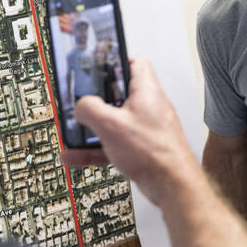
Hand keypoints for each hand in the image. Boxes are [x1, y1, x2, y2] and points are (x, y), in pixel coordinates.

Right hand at [72, 58, 198, 205]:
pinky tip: (76, 156)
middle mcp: (148, 107)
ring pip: (114, 122)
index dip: (115, 61)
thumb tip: (80, 106)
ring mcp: (146, 128)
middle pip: (119, 94)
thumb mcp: (110, 125)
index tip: (97, 66)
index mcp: (146, 91)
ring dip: (93, 128)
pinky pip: (114, 143)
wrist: (172, 184)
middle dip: (97, 100)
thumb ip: (90, 109)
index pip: (135, 63)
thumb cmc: (154, 151)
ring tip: (74, 132)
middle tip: (81, 102)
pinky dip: (96, 149)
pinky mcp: (142, 148)